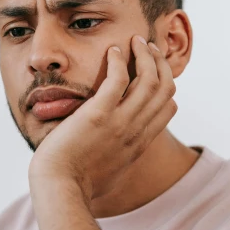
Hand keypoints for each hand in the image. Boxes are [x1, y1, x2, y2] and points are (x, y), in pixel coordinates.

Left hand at [28, 35, 177, 201]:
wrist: (60, 189)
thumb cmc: (77, 185)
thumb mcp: (109, 173)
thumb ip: (116, 159)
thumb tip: (112, 157)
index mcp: (139, 144)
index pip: (168, 108)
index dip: (166, 85)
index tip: (154, 70)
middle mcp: (136, 131)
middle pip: (164, 89)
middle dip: (159, 63)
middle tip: (148, 47)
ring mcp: (120, 123)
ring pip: (148, 80)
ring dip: (144, 55)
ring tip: (135, 41)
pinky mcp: (98, 115)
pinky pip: (118, 80)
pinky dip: (119, 61)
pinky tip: (113, 51)